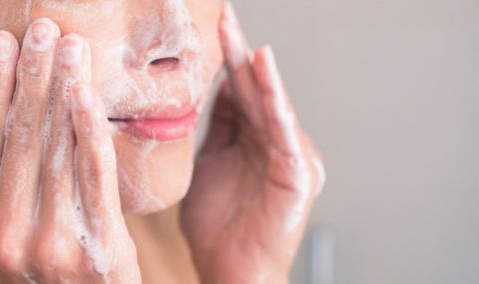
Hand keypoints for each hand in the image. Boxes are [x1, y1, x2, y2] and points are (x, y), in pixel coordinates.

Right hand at [0, 19, 139, 282]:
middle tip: (42, 30)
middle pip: (21, 137)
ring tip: (70, 48)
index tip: (2, 47)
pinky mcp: (100, 248)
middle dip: (32, 77)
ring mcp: (53, 242)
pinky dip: (91, 131)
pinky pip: (95, 177)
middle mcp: (6, 234)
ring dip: (64, 90)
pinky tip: (87, 94)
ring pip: (58, 149)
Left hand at [181, 3, 325, 282]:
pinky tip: (264, 72)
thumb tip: (201, 93)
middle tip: (223, 16)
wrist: (231, 272)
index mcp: (249, 140)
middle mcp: (272, 142)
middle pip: (252, 90)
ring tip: (239, 37)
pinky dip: (276, 102)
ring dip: (255, 71)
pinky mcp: (298, 174)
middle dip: (236, 53)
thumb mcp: (204, 166)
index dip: (223, 59)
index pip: (235, 91)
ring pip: (269, 105)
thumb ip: (211, 131)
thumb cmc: (217, 229)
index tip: (210, 27)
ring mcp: (288, 156)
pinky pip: (284, 132)